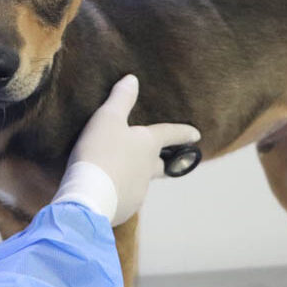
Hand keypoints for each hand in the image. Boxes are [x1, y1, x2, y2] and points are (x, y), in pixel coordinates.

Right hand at [54, 74, 199, 225]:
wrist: (89, 195)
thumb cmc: (99, 151)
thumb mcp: (106, 118)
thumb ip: (120, 99)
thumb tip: (132, 79)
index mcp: (147, 144)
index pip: (169, 135)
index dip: (183, 132)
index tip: (196, 135)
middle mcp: (148, 169)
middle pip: (161, 165)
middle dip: (167, 163)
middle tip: (170, 162)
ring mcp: (139, 191)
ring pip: (142, 182)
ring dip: (136, 177)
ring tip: (121, 174)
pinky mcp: (126, 207)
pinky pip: (125, 197)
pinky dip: (120, 192)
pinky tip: (107, 191)